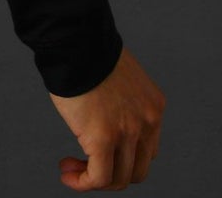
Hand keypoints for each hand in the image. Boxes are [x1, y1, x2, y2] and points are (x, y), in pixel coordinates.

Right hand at [47, 46, 163, 189]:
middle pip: (137, 169)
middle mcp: (147, 122)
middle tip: (86, 165)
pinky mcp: (103, 138)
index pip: (147, 149)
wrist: (77, 39)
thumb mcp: (118, 78)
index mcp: (152, 107)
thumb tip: (103, 117)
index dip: (123, 157)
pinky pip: (99, 177)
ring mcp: (127, 132)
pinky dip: (83, 183)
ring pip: (118, 178)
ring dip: (93, 180)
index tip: (99, 151)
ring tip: (72, 170)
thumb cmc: (88, 50)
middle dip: (112, 173)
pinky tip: (69, 174)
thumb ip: (120, 101)